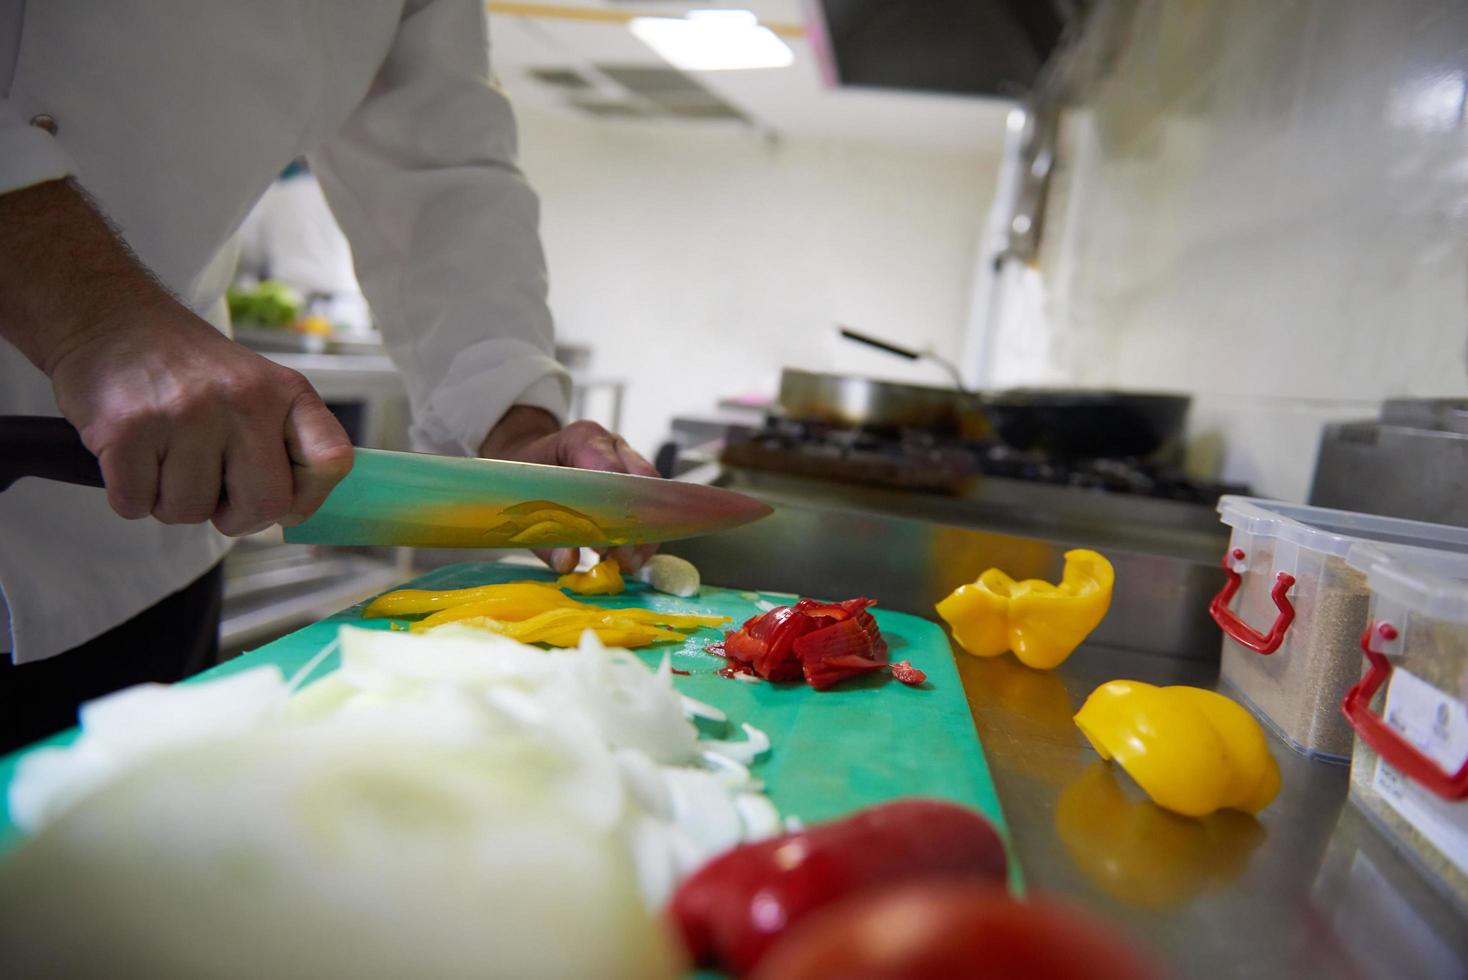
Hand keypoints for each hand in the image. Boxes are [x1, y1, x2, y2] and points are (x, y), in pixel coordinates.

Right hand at [0, 179, 353, 535]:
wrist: (111, 318)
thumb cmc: (187, 368)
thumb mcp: (256, 387)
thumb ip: (281, 441)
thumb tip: (292, 511)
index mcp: (286, 391)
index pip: (332, 462)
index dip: (306, 497)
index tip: (277, 495)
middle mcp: (245, 399)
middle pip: (265, 505)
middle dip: (235, 516)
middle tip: (210, 489)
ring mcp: (187, 413)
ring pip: (192, 511)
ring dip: (171, 500)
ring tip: (163, 455)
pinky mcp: (129, 428)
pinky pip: (138, 504)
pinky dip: (130, 495)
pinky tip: (132, 456)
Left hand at [479, 406, 659, 573]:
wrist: (528, 456)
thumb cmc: (524, 473)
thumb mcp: (520, 497)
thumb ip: (544, 531)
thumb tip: (569, 562)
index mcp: (583, 438)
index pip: (610, 469)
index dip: (613, 505)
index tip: (608, 540)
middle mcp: (612, 445)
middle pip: (641, 483)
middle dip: (636, 525)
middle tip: (624, 558)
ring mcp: (627, 460)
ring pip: (652, 497)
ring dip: (643, 533)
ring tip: (627, 562)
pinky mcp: (634, 479)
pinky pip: (648, 506)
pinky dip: (640, 533)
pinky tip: (627, 555)